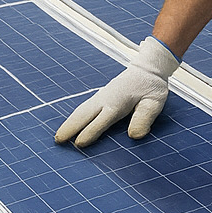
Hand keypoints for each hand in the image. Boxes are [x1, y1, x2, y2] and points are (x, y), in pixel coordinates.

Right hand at [55, 37, 178, 147]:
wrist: (148, 68)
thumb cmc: (152, 86)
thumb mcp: (154, 103)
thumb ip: (144, 118)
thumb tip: (134, 136)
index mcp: (118, 102)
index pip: (101, 120)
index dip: (90, 132)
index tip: (78, 144)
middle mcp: (105, 99)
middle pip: (84, 114)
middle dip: (70, 127)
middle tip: (58, 141)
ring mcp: (101, 96)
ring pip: (81, 110)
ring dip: (69, 122)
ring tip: (58, 136)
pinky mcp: (101, 96)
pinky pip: (84, 108)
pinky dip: (74, 117)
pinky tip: (70, 124)